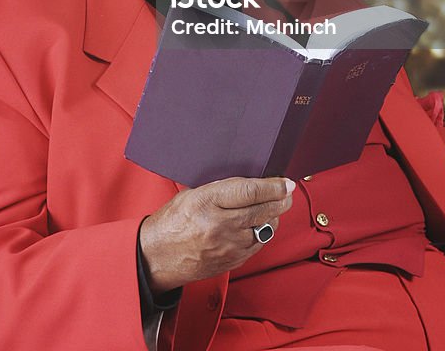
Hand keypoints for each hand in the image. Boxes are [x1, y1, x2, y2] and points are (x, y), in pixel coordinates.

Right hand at [139, 176, 294, 292]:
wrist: (157, 257)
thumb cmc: (171, 222)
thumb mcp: (192, 194)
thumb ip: (221, 190)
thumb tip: (250, 184)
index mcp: (207, 202)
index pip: (249, 191)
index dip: (272, 186)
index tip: (285, 182)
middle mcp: (220, 225)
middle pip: (263, 210)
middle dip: (281, 199)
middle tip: (287, 192)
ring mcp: (228, 246)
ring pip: (266, 228)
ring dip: (274, 216)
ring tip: (273, 206)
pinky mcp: (233, 261)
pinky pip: (258, 244)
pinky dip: (263, 232)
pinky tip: (261, 224)